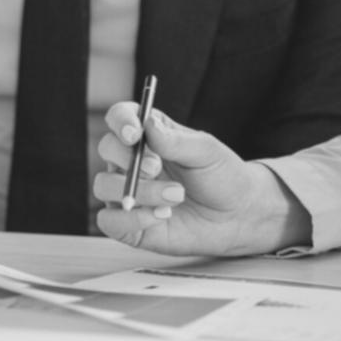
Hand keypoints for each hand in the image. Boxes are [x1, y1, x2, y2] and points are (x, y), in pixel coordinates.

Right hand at [93, 105, 309, 255]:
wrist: (235, 215)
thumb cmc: (221, 176)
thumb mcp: (206, 152)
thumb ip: (175, 140)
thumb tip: (147, 124)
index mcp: (149, 135)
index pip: (120, 117)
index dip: (120, 121)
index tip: (134, 133)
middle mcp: (131, 161)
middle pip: (106, 148)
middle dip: (128, 158)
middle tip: (157, 168)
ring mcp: (127, 192)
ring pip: (104, 185)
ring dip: (139, 191)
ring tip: (176, 196)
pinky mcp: (128, 223)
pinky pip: (109, 220)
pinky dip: (132, 218)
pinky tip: (162, 216)